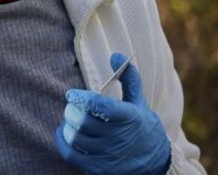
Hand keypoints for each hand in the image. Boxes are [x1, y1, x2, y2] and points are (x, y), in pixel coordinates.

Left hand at [55, 53, 171, 174]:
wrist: (155, 161)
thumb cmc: (141, 125)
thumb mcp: (139, 101)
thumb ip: (129, 77)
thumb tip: (116, 55)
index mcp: (130, 118)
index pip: (101, 107)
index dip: (82, 98)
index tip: (72, 94)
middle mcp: (119, 138)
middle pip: (83, 122)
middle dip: (72, 110)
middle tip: (72, 105)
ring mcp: (108, 155)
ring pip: (75, 137)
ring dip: (68, 125)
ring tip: (71, 118)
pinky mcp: (98, 169)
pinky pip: (71, 154)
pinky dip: (62, 140)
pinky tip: (65, 131)